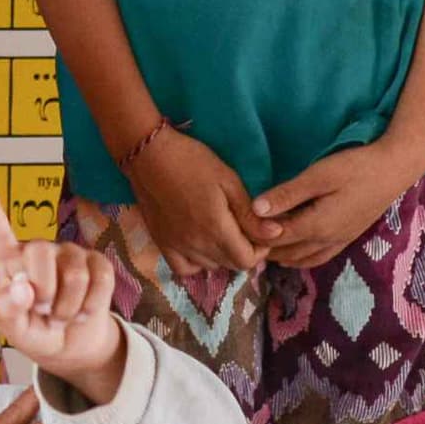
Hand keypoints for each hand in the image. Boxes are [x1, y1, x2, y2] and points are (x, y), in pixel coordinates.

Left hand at [0, 181, 126, 402]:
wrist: (71, 345)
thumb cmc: (35, 330)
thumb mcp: (14, 329)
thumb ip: (9, 311)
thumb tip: (23, 289)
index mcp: (11, 262)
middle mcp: (40, 250)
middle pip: (40, 254)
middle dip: (44, 294)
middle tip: (43, 313)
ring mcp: (70, 253)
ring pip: (74, 275)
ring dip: (68, 309)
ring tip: (61, 316)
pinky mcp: (98, 262)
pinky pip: (101, 280)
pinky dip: (91, 307)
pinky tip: (83, 312)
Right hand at [119, 126, 274, 278]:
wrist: (148, 155)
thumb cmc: (192, 161)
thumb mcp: (228, 180)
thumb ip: (250, 213)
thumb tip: (276, 234)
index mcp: (216, 229)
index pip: (247, 260)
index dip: (260, 249)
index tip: (259, 231)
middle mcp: (197, 244)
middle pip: (231, 265)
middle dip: (244, 250)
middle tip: (244, 228)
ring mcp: (178, 246)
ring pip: (211, 266)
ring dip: (223, 255)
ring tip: (223, 232)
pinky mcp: (162, 243)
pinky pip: (185, 268)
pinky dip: (197, 262)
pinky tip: (200, 245)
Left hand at [250, 141, 421, 270]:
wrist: (394, 169)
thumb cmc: (356, 167)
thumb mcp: (319, 175)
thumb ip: (288, 194)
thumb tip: (256, 209)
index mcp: (317, 226)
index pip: (277, 239)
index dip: (255, 235)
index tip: (237, 226)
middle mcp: (327, 240)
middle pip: (287, 253)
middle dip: (265, 248)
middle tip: (243, 237)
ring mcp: (339, 241)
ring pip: (302, 259)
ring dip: (281, 255)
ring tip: (261, 244)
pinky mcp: (348, 236)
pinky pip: (319, 257)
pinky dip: (300, 258)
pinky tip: (292, 249)